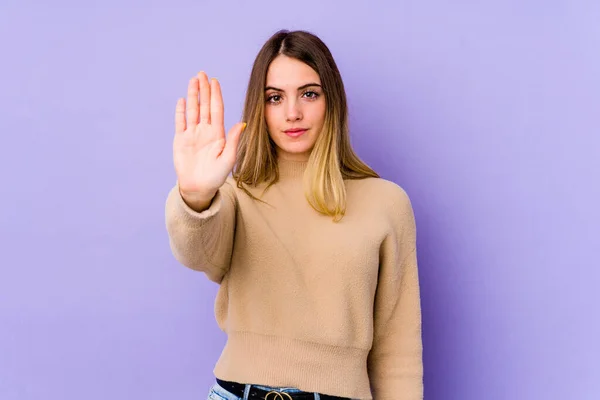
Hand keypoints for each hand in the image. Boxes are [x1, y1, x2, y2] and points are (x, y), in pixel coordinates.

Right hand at [173, 71, 245, 207]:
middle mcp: (205, 131)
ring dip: (193, 95)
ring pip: (193, 110)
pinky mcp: (180, 140)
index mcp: (218, 134)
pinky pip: (180, 122)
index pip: (217, 109)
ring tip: (193, 80)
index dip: (216, 95)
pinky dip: (181, 111)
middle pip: (205, 106)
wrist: (199, 188)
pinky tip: (183, 100)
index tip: (215, 81)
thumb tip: (243, 123)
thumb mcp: (228, 158)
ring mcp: (192, 134)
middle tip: (202, 73)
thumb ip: (234, 140)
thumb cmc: (216, 176)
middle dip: (204, 90)